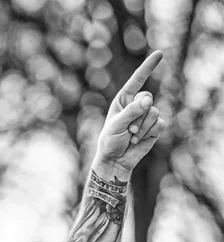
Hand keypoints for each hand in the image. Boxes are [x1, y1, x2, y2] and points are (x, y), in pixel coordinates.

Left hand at [95, 51, 164, 175]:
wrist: (116, 160)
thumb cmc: (110, 141)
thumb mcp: (116, 125)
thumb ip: (131, 112)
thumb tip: (149, 101)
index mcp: (123, 100)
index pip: (137, 80)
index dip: (148, 67)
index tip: (160, 53)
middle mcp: (136, 105)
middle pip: (147, 98)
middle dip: (138, 115)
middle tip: (127, 129)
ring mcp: (146, 116)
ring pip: (154, 112)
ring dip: (142, 127)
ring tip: (131, 136)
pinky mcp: (154, 127)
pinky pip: (159, 124)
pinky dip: (149, 133)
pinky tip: (139, 140)